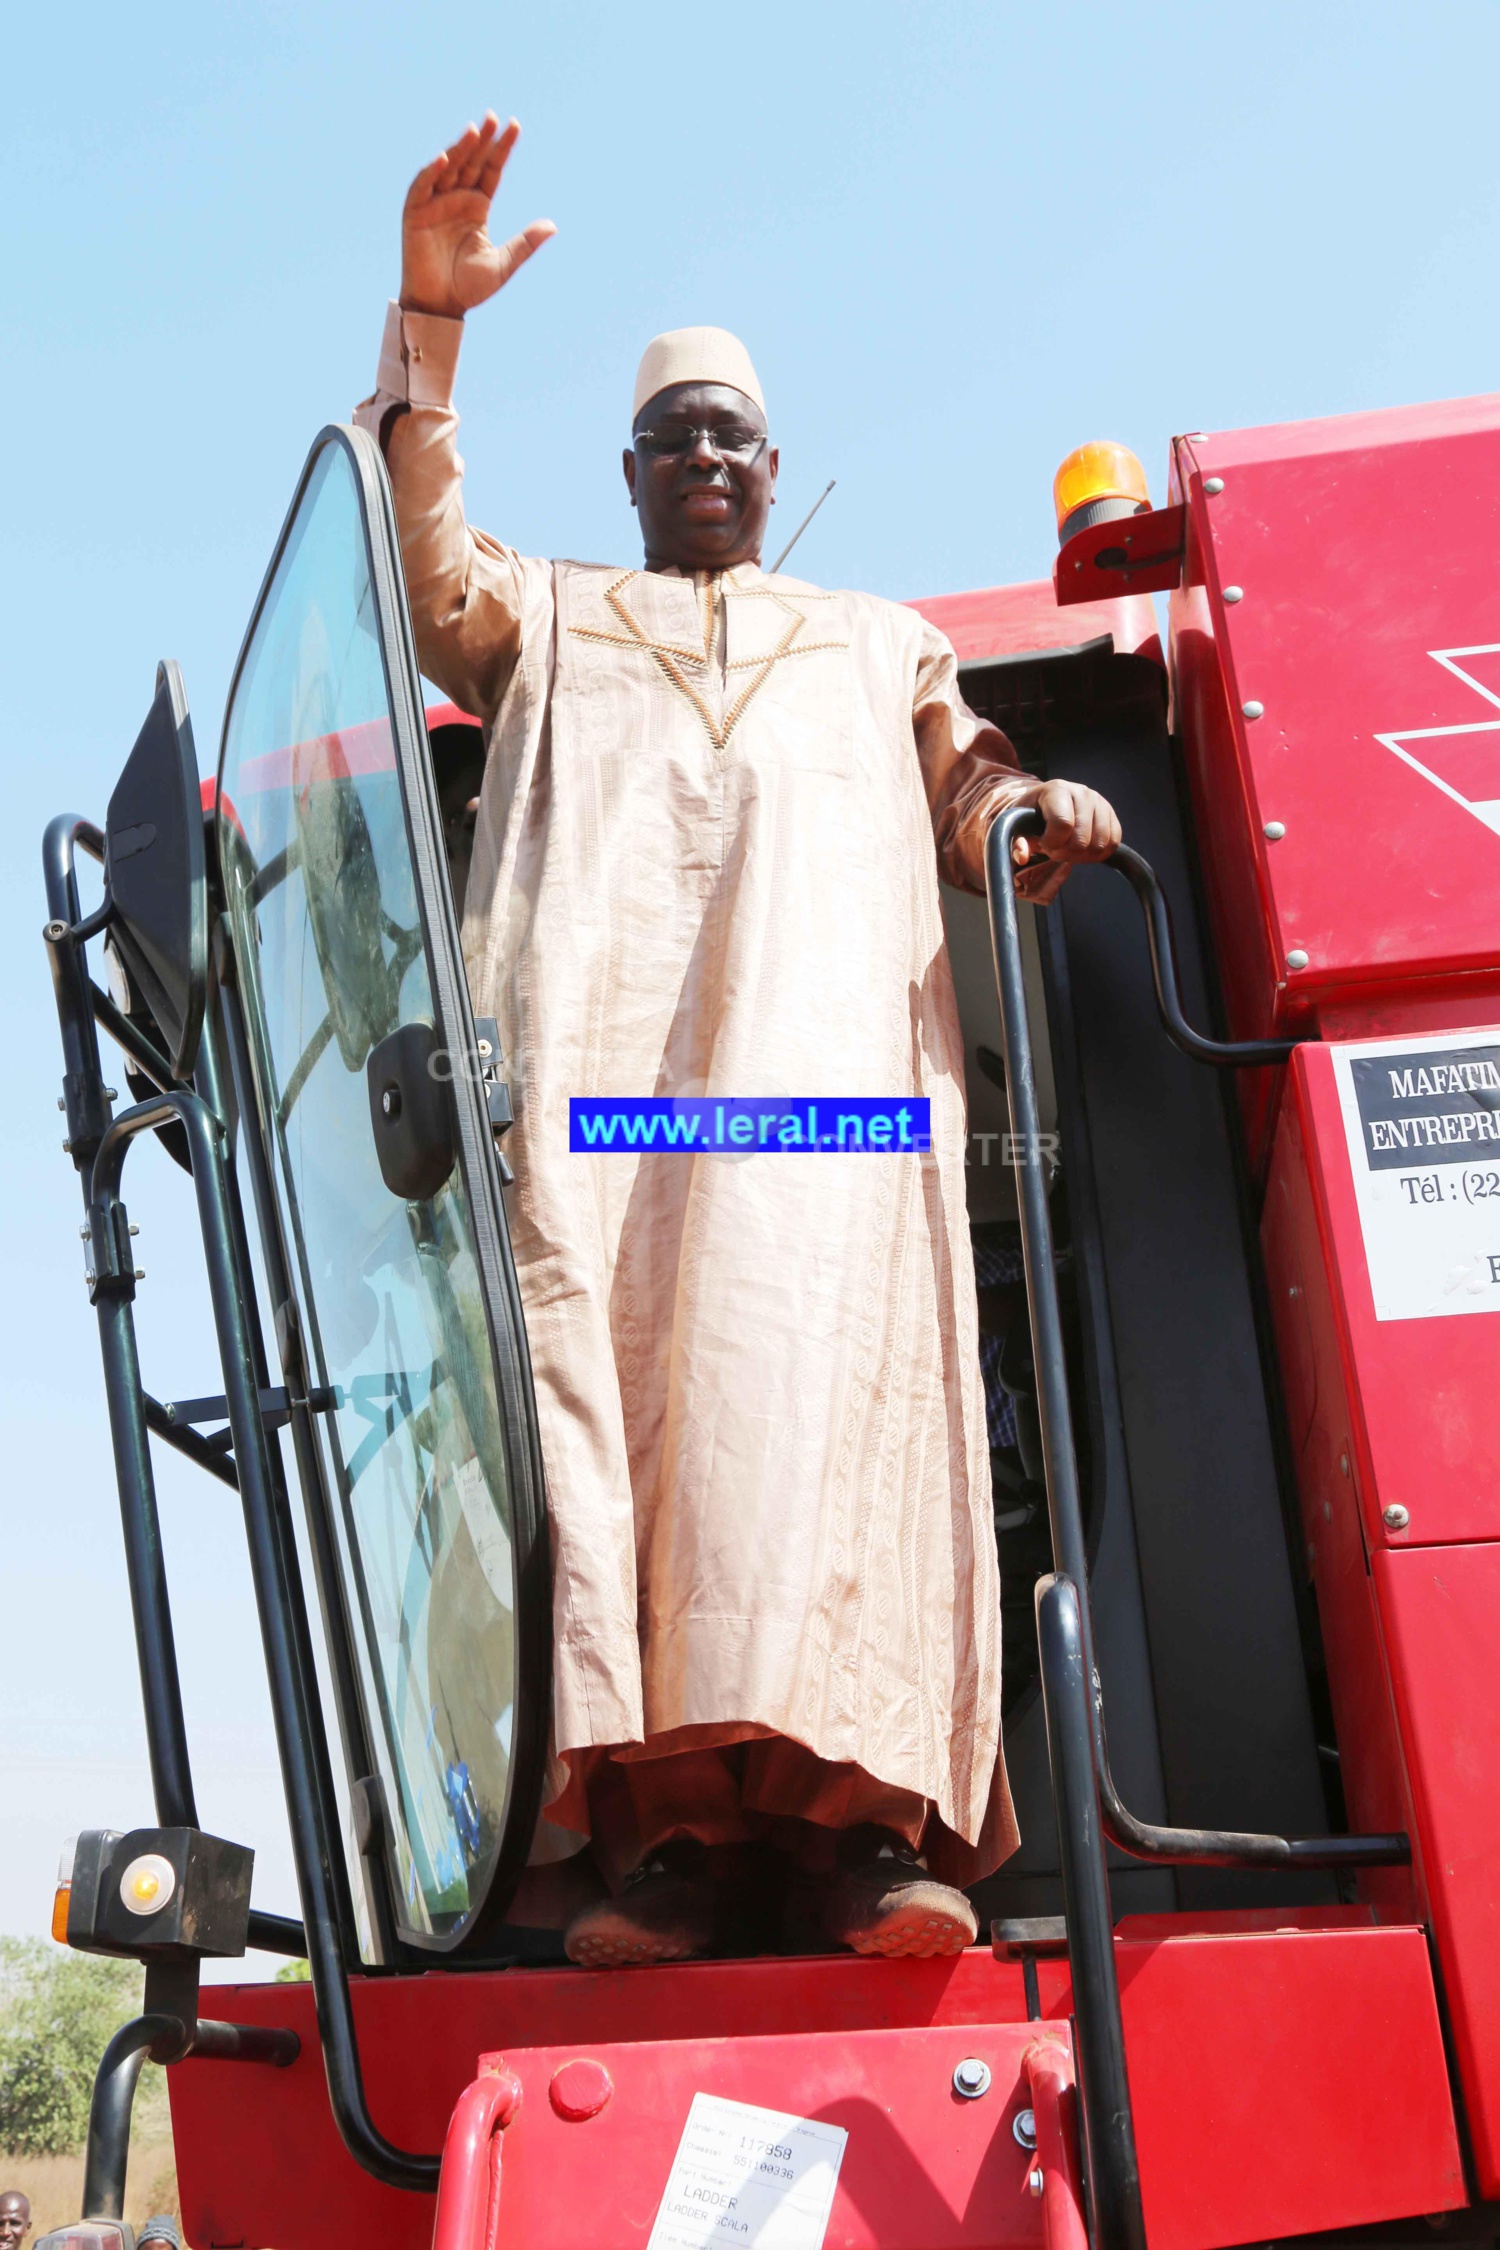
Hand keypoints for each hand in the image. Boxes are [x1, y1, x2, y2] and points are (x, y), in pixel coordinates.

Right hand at [401, 113, 555, 320]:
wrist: (440, 306)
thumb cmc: (469, 287)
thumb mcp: (503, 264)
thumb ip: (526, 244)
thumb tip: (553, 226)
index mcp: (477, 207)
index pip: (491, 170)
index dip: (501, 149)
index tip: (514, 126)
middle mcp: (456, 199)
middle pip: (471, 162)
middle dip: (481, 140)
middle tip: (492, 117)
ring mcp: (435, 204)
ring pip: (448, 168)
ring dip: (459, 149)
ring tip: (473, 130)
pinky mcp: (415, 214)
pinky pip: (423, 187)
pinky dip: (431, 172)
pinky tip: (444, 158)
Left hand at [1009, 777, 1121, 903]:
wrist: (1048, 805)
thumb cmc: (1031, 816)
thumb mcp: (1018, 826)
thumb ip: (1017, 842)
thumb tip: (1022, 856)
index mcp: (1057, 790)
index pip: (1063, 824)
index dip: (1052, 843)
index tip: (1043, 844)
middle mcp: (1082, 792)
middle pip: (1081, 839)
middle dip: (1065, 853)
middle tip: (1055, 849)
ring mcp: (1100, 802)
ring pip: (1100, 844)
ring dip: (1082, 856)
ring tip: (1068, 849)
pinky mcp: (1111, 814)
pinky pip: (1113, 843)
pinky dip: (1098, 854)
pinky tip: (1083, 851)